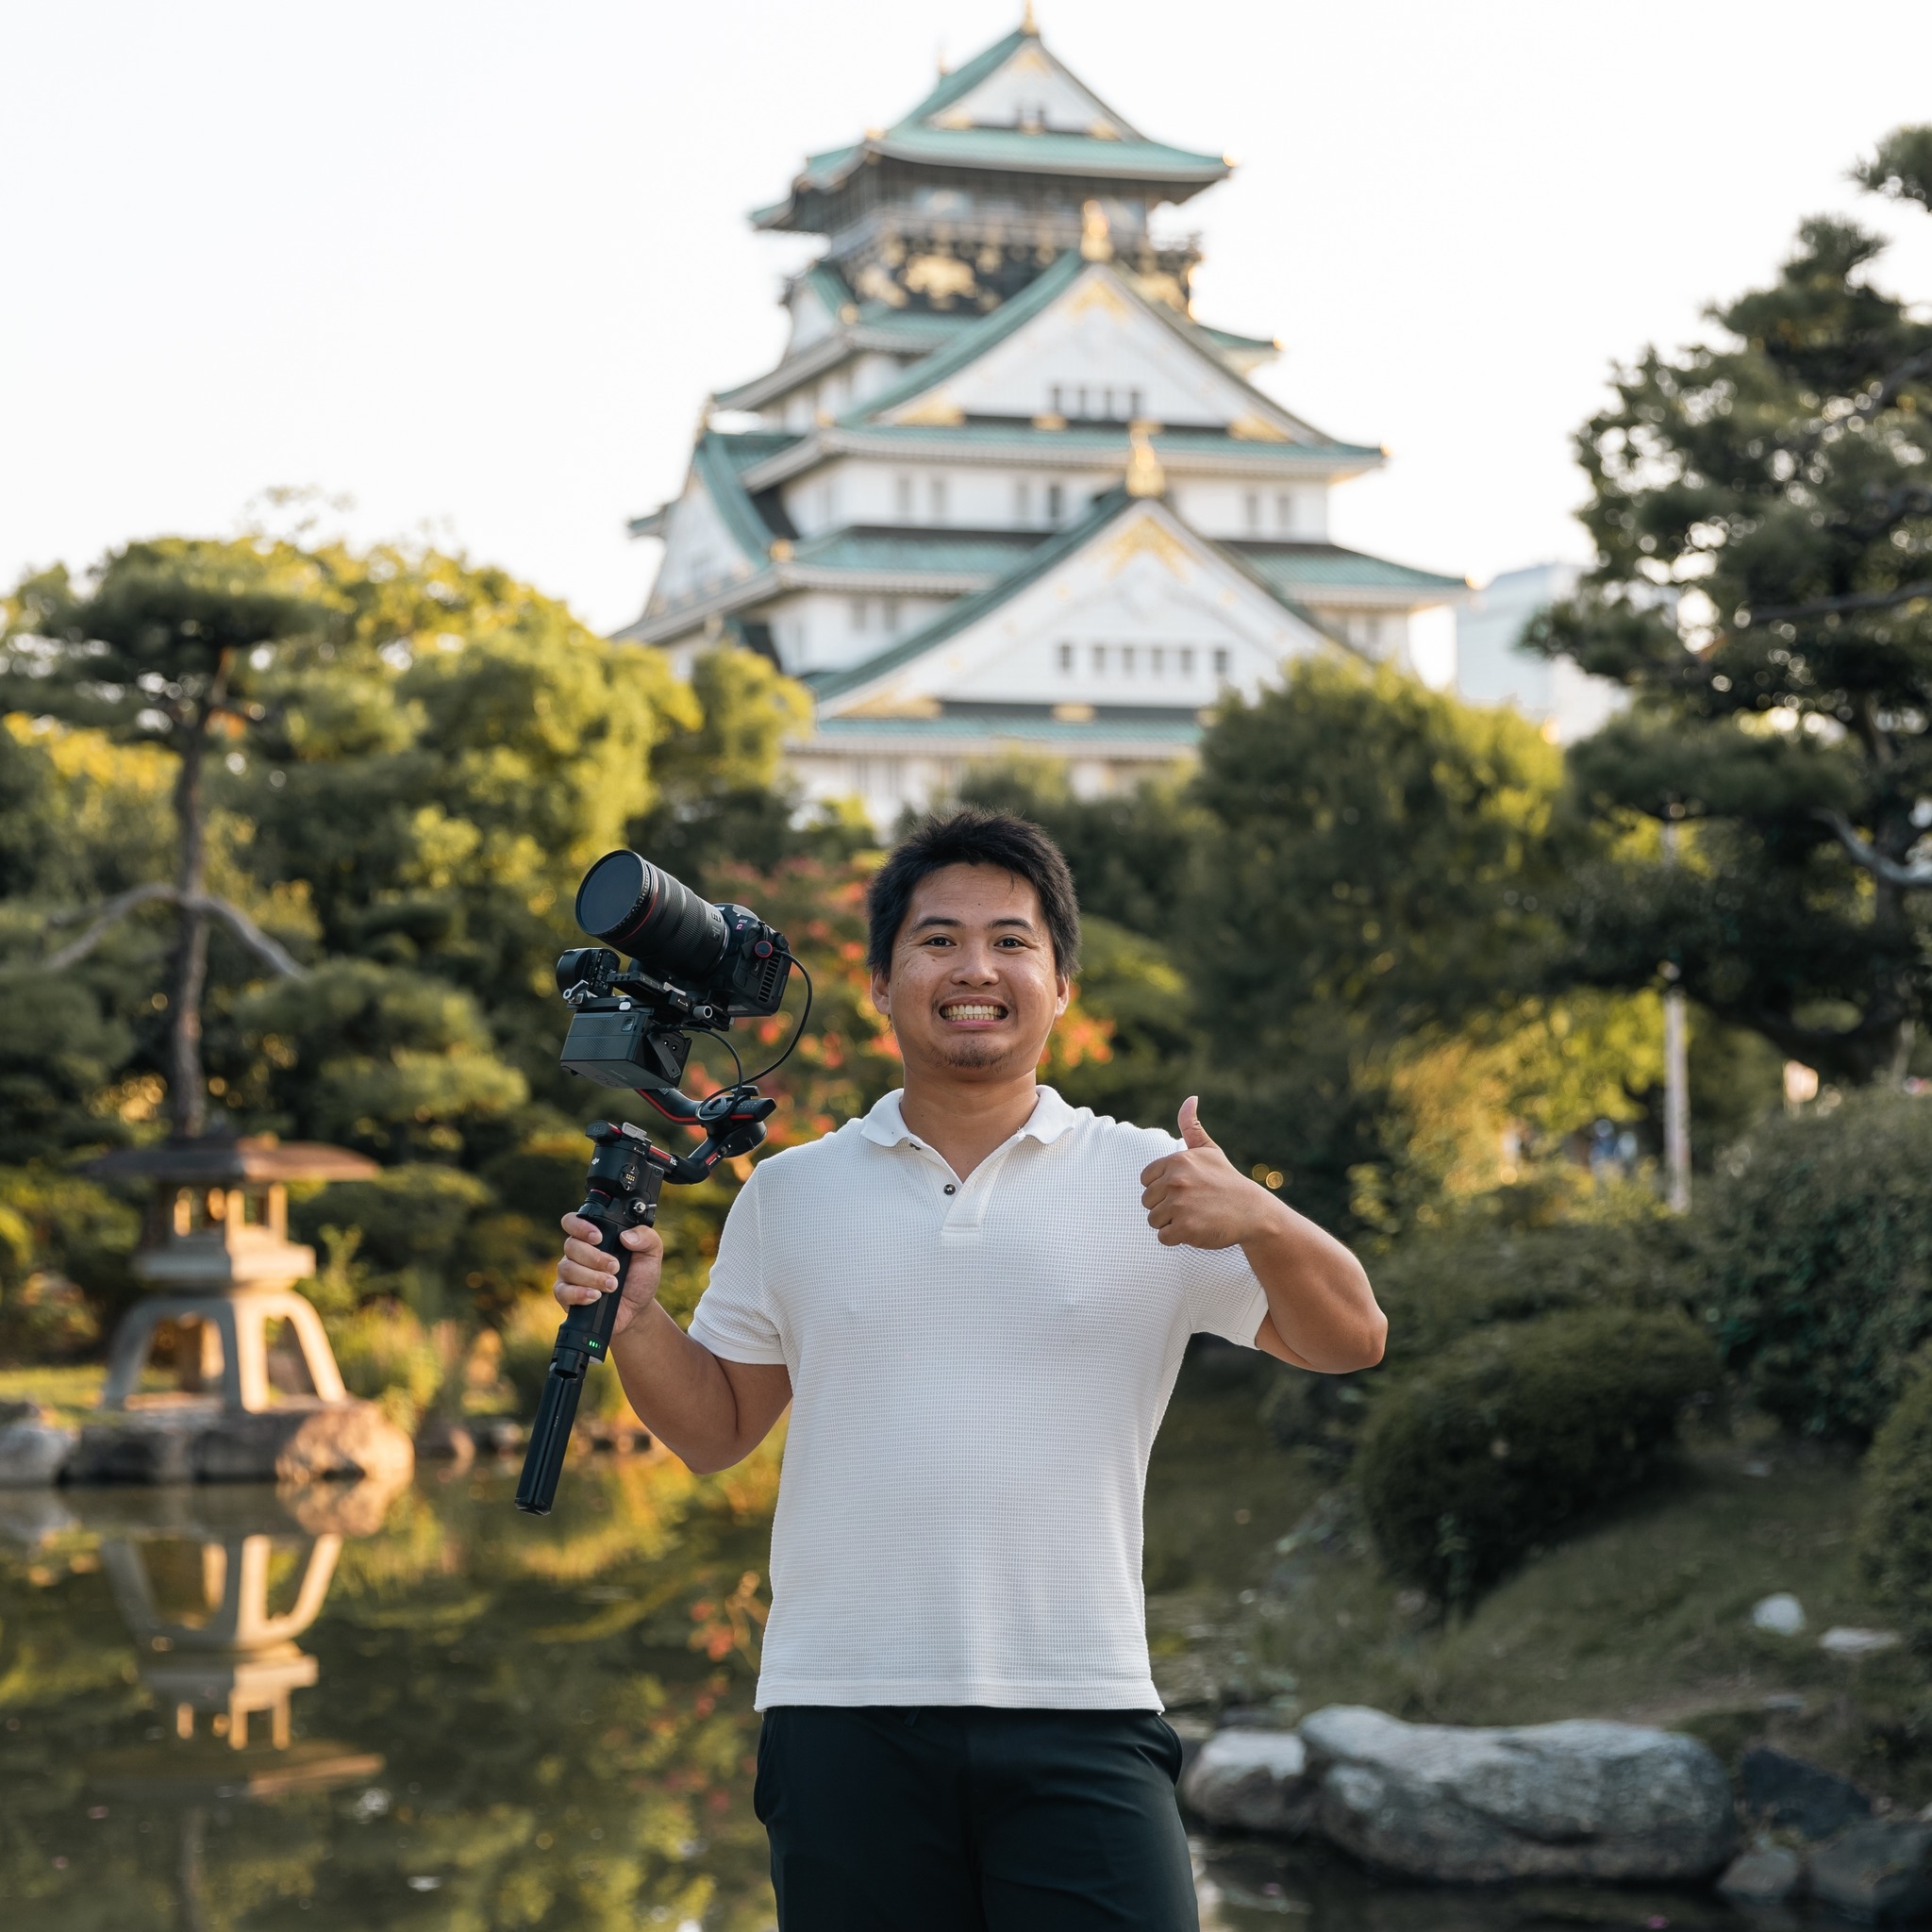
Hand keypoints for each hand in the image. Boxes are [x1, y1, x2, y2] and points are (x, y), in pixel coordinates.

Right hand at [554, 1211, 662, 1339]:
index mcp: (593, 1238)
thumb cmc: (640, 1277)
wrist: (637, 1309)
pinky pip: (563, 1291)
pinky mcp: (566, 1295)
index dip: (580, 1226)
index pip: (572, 1222)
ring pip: (568, 1268)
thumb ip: (646, 1237)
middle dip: (595, 1258)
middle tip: (615, 1267)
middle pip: (571, 1246)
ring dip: (592, 1277)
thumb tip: (626, 1236)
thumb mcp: (651, 1254)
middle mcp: (577, 1253)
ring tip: (612, 1285)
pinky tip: (596, 1296)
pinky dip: (580, 1293)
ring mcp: (569, 1274)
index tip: (599, 1238)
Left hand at [1139, 1097, 1278, 1249]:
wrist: (1253, 1212)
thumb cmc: (1227, 1181)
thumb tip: (1190, 1098)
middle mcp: (1175, 1181)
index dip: (1162, 1188)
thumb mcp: (1209, 1150)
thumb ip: (1192, 1126)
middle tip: (1192, 1205)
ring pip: (1154, 1220)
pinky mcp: (1185, 1229)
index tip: (1183, 1190)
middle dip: (1166, 1207)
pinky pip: (1163, 1238)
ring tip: (1194, 1216)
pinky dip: (1177, 1238)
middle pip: (1147, 1202)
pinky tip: (1196, 1229)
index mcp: (1176, 1161)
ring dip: (1171, 1223)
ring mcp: (1180, 1205)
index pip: (1145, 1180)